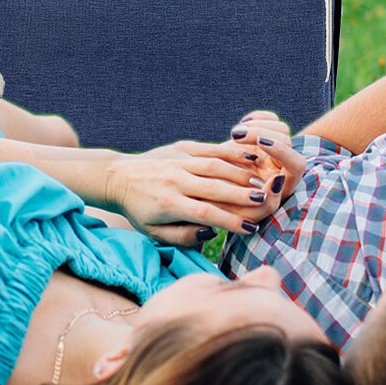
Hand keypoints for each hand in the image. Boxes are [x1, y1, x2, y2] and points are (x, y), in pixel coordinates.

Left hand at [108, 139, 277, 245]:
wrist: (117, 177)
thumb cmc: (139, 210)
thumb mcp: (154, 232)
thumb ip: (183, 237)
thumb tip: (211, 232)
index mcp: (168, 203)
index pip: (205, 213)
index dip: (230, 221)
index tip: (251, 228)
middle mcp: (174, 180)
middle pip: (215, 187)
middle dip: (243, 195)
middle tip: (267, 201)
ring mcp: (179, 160)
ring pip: (216, 165)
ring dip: (242, 173)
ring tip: (263, 182)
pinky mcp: (182, 147)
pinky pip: (211, 149)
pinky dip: (232, 153)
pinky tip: (252, 157)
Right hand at [227, 110, 305, 210]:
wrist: (216, 192)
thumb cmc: (231, 209)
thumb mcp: (244, 212)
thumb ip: (264, 204)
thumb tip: (277, 180)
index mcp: (284, 186)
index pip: (296, 164)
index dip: (281, 151)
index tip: (259, 144)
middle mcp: (283, 166)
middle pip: (286, 140)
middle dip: (262, 133)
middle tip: (236, 135)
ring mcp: (275, 150)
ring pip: (281, 128)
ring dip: (258, 125)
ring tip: (234, 134)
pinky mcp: (264, 137)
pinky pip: (270, 119)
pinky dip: (257, 117)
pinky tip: (241, 124)